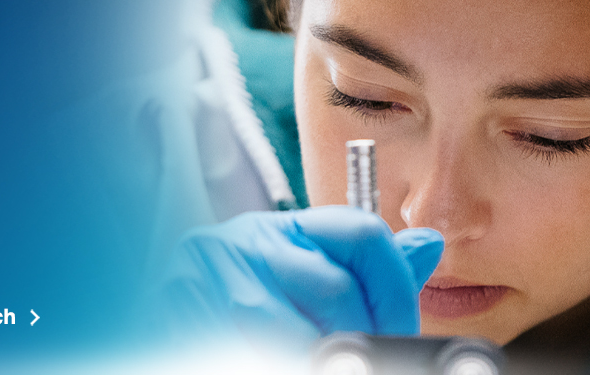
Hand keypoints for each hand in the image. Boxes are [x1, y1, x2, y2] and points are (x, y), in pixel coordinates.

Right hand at [158, 205, 443, 351]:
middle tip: (354, 362)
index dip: (395, 291)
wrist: (161, 331)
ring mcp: (206, 271)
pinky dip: (264, 356)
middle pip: (333, 286)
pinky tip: (266, 357)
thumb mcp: (305, 283)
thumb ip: (366, 272)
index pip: (364, 233)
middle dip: (357, 336)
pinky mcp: (174, 304)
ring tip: (312, 359)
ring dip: (309, 352)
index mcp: (286, 227)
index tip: (398, 335)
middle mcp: (245, 239)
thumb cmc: (239, 312)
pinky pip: (241, 343)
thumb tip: (428, 247)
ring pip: (286, 328)